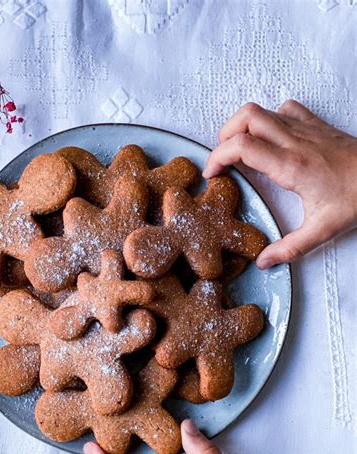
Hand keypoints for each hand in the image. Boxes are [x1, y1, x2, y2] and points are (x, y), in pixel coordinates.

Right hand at [202, 100, 356, 267]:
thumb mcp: (323, 230)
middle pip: (246, 118)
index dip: (218, 157)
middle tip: (222, 158)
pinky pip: (285, 109)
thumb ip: (290, 248)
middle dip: (225, 135)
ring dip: (243, 125)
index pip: (242, 146)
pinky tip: (271, 138)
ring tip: (240, 149)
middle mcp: (295, 142)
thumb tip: (264, 261)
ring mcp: (306, 129)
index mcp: (291, 166)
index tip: (213, 173)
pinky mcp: (317, 125)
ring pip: (262, 110)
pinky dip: (270, 118)